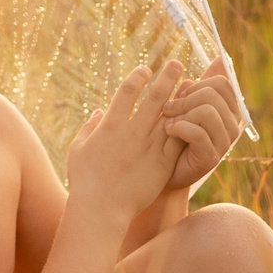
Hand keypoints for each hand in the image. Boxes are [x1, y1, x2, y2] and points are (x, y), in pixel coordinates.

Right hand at [66, 61, 188, 223]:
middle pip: (154, 96)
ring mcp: (149, 147)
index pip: (127, 90)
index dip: (138, 76)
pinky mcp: (162, 164)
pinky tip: (194, 115)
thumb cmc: (85, 181)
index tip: (146, 69)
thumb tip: (98, 113)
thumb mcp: (78, 150)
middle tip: (176, 63)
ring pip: (170, 115)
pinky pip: (178, 139)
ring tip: (191, 83)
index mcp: (110, 125)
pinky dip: (187, 124)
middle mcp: (132, 131)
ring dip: (181, 97)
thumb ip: (89, 128)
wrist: (102, 208)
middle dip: (167, 77)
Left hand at [162, 65, 242, 189]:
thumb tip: (220, 57)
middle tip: (168, 110)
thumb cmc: (173, 136)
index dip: (197, 85)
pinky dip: (179, 128)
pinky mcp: (211, 158)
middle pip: (213, 94)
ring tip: (168, 123)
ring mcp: (224, 143)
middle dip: (185, 99)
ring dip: (181, 114)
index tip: (181, 95)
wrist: (161, 172)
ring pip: (206, 111)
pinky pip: (197, 132)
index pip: (221, 83)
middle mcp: (231, 125)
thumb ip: (201, 85)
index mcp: (228, 110)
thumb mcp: (186, 106)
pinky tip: (169, 132)